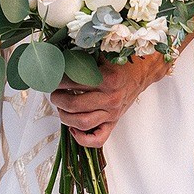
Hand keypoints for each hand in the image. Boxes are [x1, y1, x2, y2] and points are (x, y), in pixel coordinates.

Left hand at [52, 53, 169, 147]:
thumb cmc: (120, 62)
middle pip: (73, 104)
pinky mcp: (113, 122)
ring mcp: (112, 113)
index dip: (57, 80)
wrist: (142, 71)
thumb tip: (57, 59)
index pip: (72, 83)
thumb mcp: (102, 54)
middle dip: (57, 98)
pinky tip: (73, 128)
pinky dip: (82, 138)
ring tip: (60, 106)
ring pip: (82, 122)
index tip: (51, 77)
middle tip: (53, 92)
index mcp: (107, 79)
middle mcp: (110, 98)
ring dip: (64, 116)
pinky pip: (98, 139)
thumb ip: (82, 57)